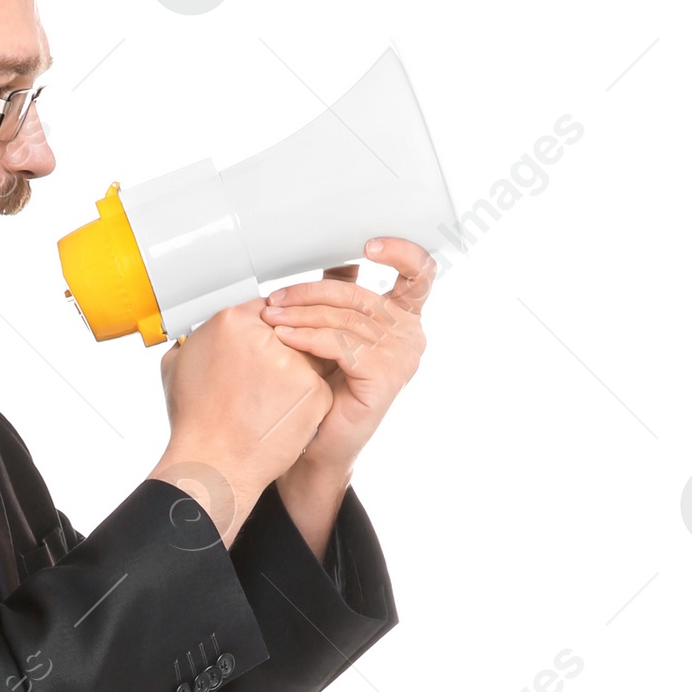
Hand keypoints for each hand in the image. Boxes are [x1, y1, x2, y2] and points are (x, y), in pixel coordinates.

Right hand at [150, 297, 330, 535]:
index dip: (262, 331)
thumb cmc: (194, 424)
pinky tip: (278, 417)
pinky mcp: (315, 391)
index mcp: (231, 323)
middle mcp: (266, 337)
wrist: (214, 465)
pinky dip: (304, 402)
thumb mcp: (177, 367)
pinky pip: (317, 386)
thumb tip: (198, 334)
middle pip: (288, 330)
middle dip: (280, 351)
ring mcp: (294, 364)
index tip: (259, 345)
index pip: (264, 310)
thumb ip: (195, 339)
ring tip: (266, 402)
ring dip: (294, 376)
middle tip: (261, 380)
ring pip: (306, 357)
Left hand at [258, 236, 432, 475]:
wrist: (316, 448)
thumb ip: (342, 298)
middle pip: (360, 294)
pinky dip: (307, 339)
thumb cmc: (325, 393)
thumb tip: (336, 259)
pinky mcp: (386, 375)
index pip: (420, 272)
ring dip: (301, 316)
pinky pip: (340, 343)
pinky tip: (284, 340)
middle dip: (310, 293)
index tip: (368, 244)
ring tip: (270, 319)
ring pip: (345, 318)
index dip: (400, 251)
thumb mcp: (336, 335)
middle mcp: (411, 334)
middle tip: (275, 299)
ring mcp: (402, 356)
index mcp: (405, 318)